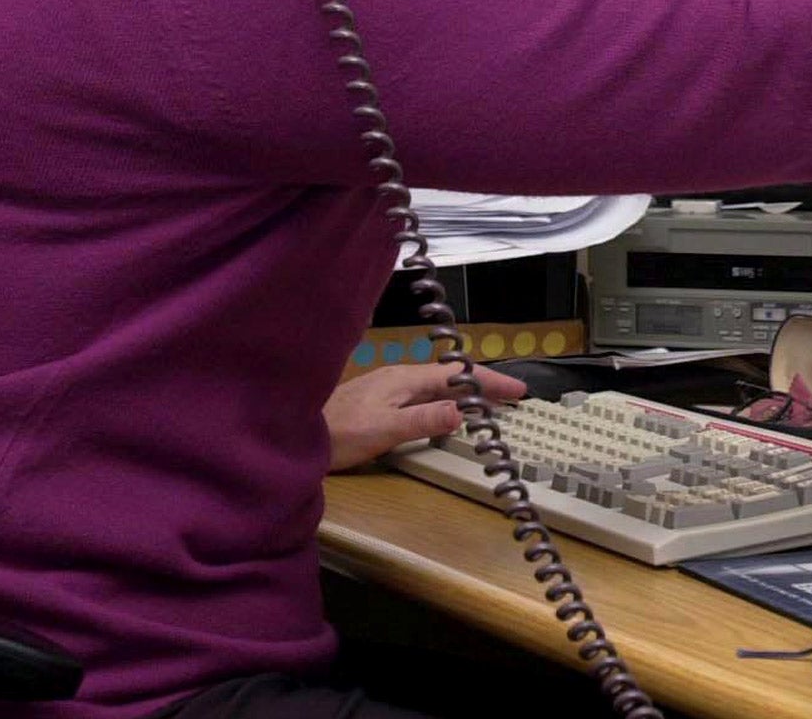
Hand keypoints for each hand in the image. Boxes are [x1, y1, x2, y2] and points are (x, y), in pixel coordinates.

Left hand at [323, 361, 528, 471]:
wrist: (291, 431)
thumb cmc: (340, 433)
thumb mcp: (386, 430)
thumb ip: (425, 419)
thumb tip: (465, 411)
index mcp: (406, 379)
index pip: (458, 376)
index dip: (490, 382)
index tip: (519, 390)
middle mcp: (400, 378)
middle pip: (451, 378)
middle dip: (483, 385)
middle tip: (512, 399)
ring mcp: (388, 388)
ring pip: (437, 386)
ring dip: (466, 393)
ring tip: (489, 405)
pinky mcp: (379, 401)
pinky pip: (424, 395)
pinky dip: (446, 400)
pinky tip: (446, 413)